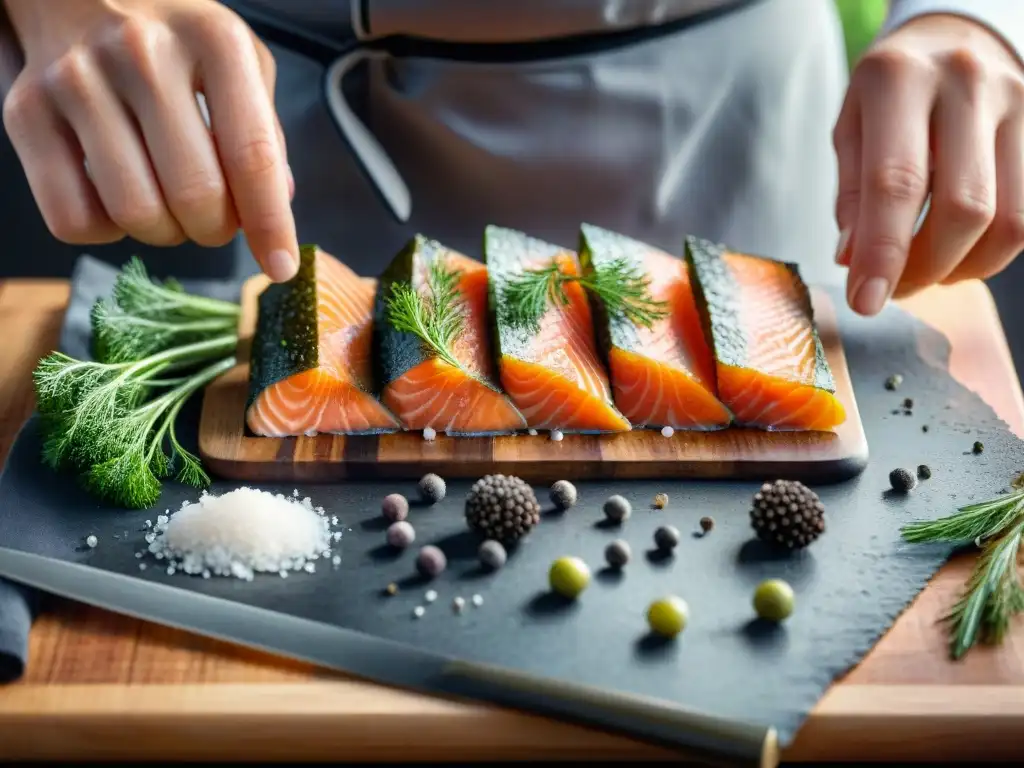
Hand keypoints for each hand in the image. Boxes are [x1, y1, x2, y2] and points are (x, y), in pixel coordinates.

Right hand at [1, 0, 298, 280]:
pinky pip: (73, 218)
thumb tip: (277, 204)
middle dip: (216, 230)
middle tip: (214, 217)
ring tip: (169, 204)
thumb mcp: (236, 57)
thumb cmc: (170, 33)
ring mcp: (76, 81)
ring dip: (165, 233)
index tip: (280, 266)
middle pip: (194, 196)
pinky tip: (118, 195)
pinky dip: (106, 230)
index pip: (251, 155)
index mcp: (211, 40)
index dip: (270, 224)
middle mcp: (141, 55)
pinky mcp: (24, 111)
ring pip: (135, 213)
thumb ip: (263, 128)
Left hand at [833, 14, 1023, 314]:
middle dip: (926, 267)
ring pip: (1011, 219)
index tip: (867, 301)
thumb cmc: (890, 93)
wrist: (954, 36)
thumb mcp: (852, 127)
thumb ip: (852, 193)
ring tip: (928, 271)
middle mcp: (966, 84)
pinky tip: (962, 249)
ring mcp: (1018, 101)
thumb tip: (854, 260)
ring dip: (965, 266)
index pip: (896, 183)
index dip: (883, 253)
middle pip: (965, 208)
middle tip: (896, 288)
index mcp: (899, 80)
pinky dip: (992, 250)